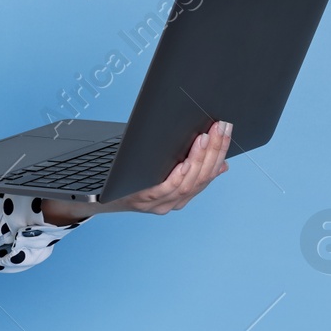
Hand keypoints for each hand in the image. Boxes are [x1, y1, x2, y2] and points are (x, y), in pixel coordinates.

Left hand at [99, 120, 231, 215]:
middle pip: (202, 177)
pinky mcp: (145, 200)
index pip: (209, 173)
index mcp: (183, 194)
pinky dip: (180, 176)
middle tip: (219, 128)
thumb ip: (190, 167)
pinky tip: (185, 162)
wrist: (103, 196)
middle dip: (214, 151)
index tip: (226, 130)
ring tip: (204, 138)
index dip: (220, 151)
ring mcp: (161, 203)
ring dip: (199, 159)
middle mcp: (175, 202)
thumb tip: (221, 164)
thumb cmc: (135, 177)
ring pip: (188, 183)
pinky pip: (167, 188)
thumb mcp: (165, 171)